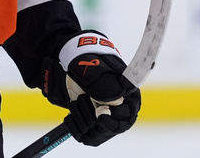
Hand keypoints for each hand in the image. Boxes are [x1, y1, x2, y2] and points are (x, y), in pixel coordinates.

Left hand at [46, 31, 140, 145]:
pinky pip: (86, 137)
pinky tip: (71, 114)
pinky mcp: (94, 126)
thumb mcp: (95, 67)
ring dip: (82, 120)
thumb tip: (115, 99)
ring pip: (97, 134)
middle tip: (81, 99)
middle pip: (112, 129)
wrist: (76, 66)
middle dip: (93, 118)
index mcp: (128, 95)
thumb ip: (105, 82)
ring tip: (75, 101)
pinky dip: (75, 128)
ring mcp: (107, 119)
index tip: (99, 112)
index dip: (113, 118)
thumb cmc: (89, 62)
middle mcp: (121, 110)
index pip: (128, 116)